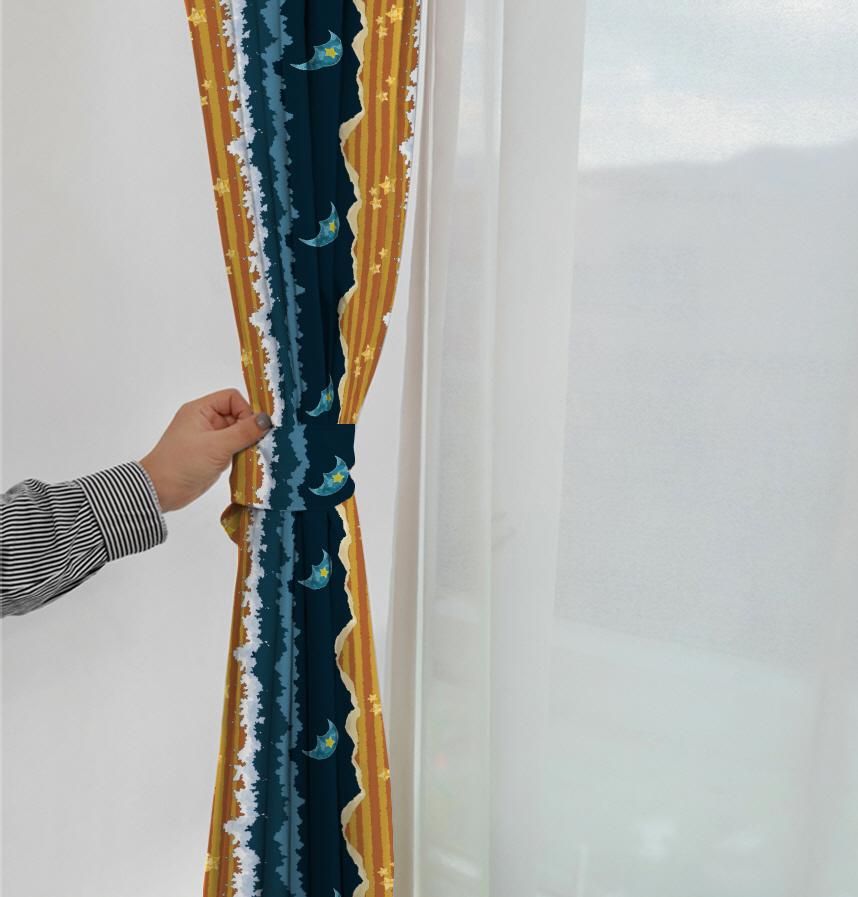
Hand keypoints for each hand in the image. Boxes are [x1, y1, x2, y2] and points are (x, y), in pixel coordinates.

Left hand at [139, 389, 270, 511]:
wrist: (160, 492)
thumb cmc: (182, 463)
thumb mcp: (217, 446)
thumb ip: (244, 432)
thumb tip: (267, 419)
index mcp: (201, 410)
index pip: (232, 398)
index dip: (246, 410)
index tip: (253, 429)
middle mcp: (205, 421)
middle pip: (238, 415)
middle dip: (249, 429)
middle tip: (257, 444)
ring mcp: (209, 439)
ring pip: (238, 433)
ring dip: (247, 444)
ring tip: (252, 456)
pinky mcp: (213, 455)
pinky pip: (234, 448)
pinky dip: (242, 455)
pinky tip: (246, 464)